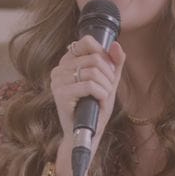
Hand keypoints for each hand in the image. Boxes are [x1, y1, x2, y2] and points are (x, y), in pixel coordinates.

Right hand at [50, 35, 124, 153]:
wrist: (87, 133)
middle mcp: (59, 69)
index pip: (86, 42)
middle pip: (94, 58)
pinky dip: (101, 94)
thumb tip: (116, 45)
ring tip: (103, 97)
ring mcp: (57, 82)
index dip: (103, 53)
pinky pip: (89, 85)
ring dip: (106, 86)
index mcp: (67, 62)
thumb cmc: (95, 107)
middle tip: (108, 89)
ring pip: (93, 72)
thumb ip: (114, 63)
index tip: (108, 70)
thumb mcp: (108, 82)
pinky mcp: (61, 95)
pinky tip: (99, 101)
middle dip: (108, 75)